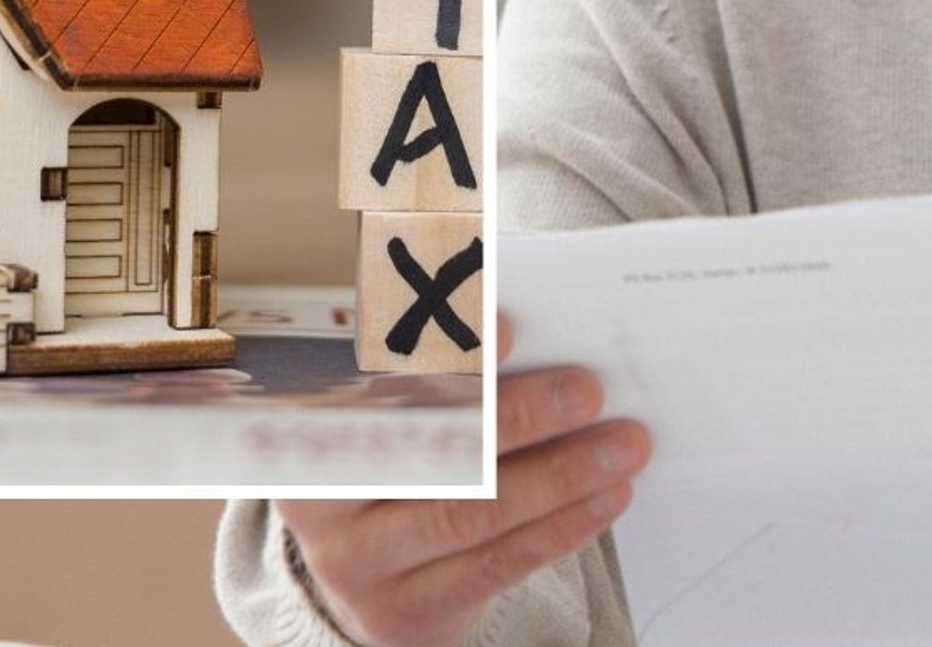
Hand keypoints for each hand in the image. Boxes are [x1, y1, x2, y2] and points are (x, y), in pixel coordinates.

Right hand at [276, 316, 650, 646]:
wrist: (370, 574)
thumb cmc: (400, 455)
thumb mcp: (394, 406)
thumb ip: (439, 365)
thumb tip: (518, 318)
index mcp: (308, 425)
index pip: (377, 380)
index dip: (442, 353)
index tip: (507, 326)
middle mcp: (319, 500)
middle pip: (433, 449)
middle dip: (520, 416)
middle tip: (589, 388)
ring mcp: (358, 564)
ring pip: (473, 513)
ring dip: (560, 475)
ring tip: (623, 444)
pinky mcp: (404, 612)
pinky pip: (496, 563)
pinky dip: (561, 526)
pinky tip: (606, 496)